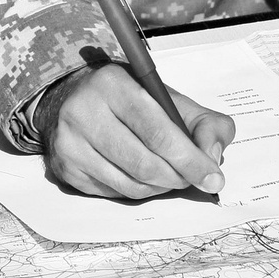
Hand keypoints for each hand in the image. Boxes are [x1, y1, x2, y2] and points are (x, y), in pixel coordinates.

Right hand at [35, 63, 235, 198]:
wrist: (77, 98)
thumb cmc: (132, 99)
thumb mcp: (170, 98)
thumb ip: (204, 123)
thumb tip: (212, 157)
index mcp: (113, 84)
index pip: (157, 131)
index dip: (189, 159)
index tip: (213, 177)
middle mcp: (84, 112)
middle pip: (143, 163)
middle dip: (178, 177)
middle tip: (194, 179)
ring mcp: (70, 143)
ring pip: (129, 184)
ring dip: (160, 187)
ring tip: (171, 176)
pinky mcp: (65, 169)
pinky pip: (113, 193)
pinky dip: (138, 191)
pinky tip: (145, 177)